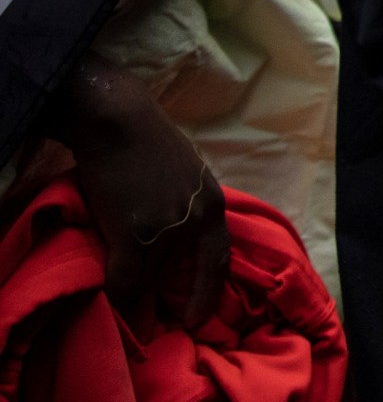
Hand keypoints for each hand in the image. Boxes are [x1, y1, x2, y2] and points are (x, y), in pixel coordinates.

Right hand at [54, 59, 227, 326]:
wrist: (121, 123)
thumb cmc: (147, 143)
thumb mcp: (186, 175)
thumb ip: (188, 205)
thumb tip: (177, 236)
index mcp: (213, 205)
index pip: (218, 259)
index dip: (207, 292)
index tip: (196, 317)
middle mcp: (196, 220)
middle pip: (174, 272)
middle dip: (158, 292)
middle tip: (145, 308)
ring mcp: (167, 228)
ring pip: (147, 277)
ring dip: (132, 290)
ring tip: (120, 297)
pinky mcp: (136, 233)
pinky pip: (125, 278)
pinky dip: (116, 290)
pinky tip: (107, 293)